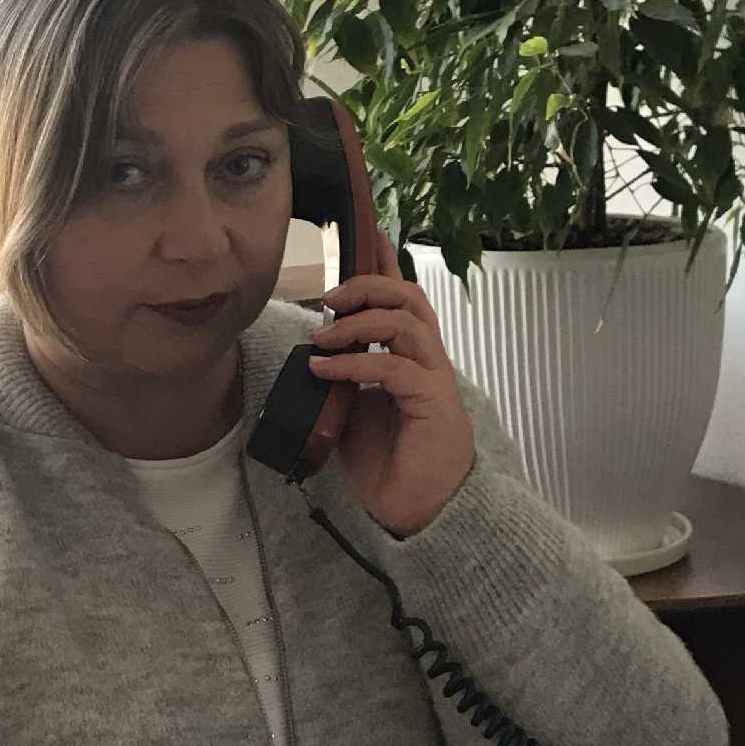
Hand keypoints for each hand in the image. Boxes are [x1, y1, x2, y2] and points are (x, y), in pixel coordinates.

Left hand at [308, 233, 475, 537]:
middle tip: (329, 300)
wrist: (417, 514)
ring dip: (361, 322)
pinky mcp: (434, 405)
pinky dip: (357, 362)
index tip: (368, 231)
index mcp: (411, 359)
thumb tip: (308, 354)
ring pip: (408, 322)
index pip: (402, 299)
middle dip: (368, 286)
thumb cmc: (388, 466)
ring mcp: (436, 381)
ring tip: (324, 337)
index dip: (387, 263)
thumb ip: (341, 378)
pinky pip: (396, 368)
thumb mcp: (351, 413)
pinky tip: (326, 370)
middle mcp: (429, 362)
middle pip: (410, 298)